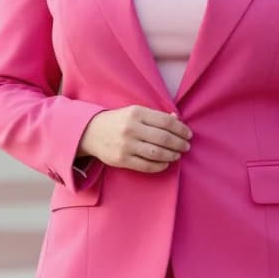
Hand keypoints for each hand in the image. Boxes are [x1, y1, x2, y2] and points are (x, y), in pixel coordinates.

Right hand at [77, 106, 191, 172]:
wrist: (90, 132)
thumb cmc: (117, 121)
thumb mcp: (134, 112)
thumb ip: (155, 116)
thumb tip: (177, 121)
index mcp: (136, 113)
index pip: (166, 122)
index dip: (181, 129)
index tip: (188, 134)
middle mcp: (131, 128)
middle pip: (163, 138)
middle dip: (179, 143)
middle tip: (186, 146)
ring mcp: (126, 145)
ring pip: (156, 153)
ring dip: (171, 155)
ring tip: (177, 155)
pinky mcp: (121, 160)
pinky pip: (146, 165)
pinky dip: (159, 166)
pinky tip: (165, 163)